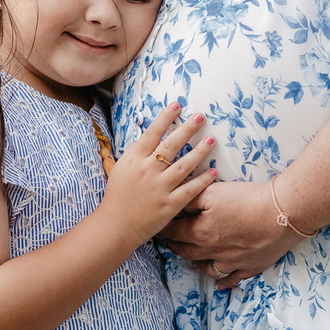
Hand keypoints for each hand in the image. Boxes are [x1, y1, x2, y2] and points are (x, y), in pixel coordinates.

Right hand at [100, 103, 216, 245]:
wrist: (115, 225)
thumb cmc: (117, 195)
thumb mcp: (122, 167)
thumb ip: (136, 152)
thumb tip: (150, 136)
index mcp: (135, 159)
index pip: (152, 133)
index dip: (165, 117)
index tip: (177, 104)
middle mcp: (148, 170)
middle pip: (171, 145)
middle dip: (187, 128)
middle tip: (201, 116)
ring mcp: (160, 188)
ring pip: (184, 165)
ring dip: (200, 151)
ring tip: (212, 138)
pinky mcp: (169, 205)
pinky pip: (190, 190)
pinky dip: (203, 180)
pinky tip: (214, 171)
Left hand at [157, 180, 299, 288]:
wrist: (282, 213)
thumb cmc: (247, 199)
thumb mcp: (213, 192)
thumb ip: (191, 198)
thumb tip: (175, 201)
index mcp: (200, 233)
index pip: (174, 232)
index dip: (163, 228)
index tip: (157, 225)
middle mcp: (212, 251)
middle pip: (186, 251)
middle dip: (175, 246)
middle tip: (168, 241)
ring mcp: (232, 262)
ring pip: (206, 268)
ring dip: (195, 263)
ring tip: (190, 257)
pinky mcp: (251, 266)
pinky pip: (233, 279)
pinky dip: (225, 281)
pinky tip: (221, 283)